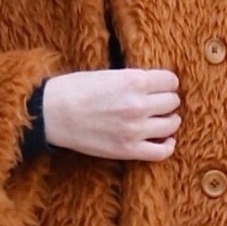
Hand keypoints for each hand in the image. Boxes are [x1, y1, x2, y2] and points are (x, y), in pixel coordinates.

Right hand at [42, 68, 180, 161]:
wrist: (53, 114)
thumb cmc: (76, 90)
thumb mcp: (109, 74)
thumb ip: (134, 79)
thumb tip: (156, 85)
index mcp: (134, 80)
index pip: (171, 81)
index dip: (167, 83)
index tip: (161, 87)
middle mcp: (139, 104)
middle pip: (173, 101)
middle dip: (167, 101)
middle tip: (158, 104)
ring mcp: (135, 129)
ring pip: (171, 124)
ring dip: (169, 121)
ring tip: (161, 120)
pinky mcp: (128, 150)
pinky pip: (162, 152)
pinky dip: (168, 146)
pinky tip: (166, 140)